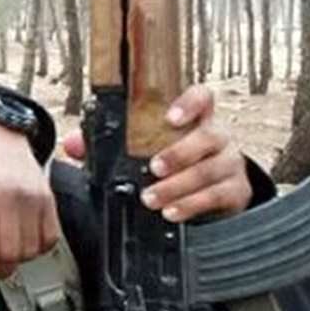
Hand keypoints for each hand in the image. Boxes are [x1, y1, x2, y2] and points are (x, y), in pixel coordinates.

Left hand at [0, 122, 60, 294]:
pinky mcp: (49, 199)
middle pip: (10, 253)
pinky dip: (37, 248)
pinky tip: (24, 242)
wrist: (0, 135)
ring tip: (4, 250)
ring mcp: (33, 199)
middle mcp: (10, 197)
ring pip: (30, 250)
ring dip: (17, 260)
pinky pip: (50, 238)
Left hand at [60, 84, 252, 222]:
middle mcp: (218, 137)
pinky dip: (192, 205)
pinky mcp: (237, 191)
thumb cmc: (173, 167)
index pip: (203, 98)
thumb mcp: (144, 152)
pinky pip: (217, 196)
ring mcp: (230, 164)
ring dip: (178, 186)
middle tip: (153, 168)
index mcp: (195, 120)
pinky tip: (172, 212)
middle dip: (179, 153)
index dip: (190, 102)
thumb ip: (106, 146)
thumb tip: (73, 145)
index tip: (170, 117)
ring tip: (152, 198)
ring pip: (210, 169)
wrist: (211, 198)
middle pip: (208, 136)